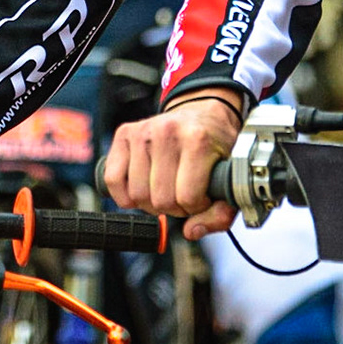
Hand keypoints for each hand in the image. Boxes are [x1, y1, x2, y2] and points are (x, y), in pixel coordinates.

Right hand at [102, 89, 245, 240]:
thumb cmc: (215, 146)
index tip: (202, 196)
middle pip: (161, 200)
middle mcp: (168, 132)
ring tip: (165, 189)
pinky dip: (125, 194)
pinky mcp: (124, 134)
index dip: (196, 207)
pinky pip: (112, 180)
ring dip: (151, 202)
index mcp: (198, 140)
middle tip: (183, 194)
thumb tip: (191, 231)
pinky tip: (142, 189)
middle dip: (175, 207)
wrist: (202, 112)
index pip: (188, 198)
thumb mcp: (229, 177)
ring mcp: (143, 132)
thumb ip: (221, 212)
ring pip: (137, 195)